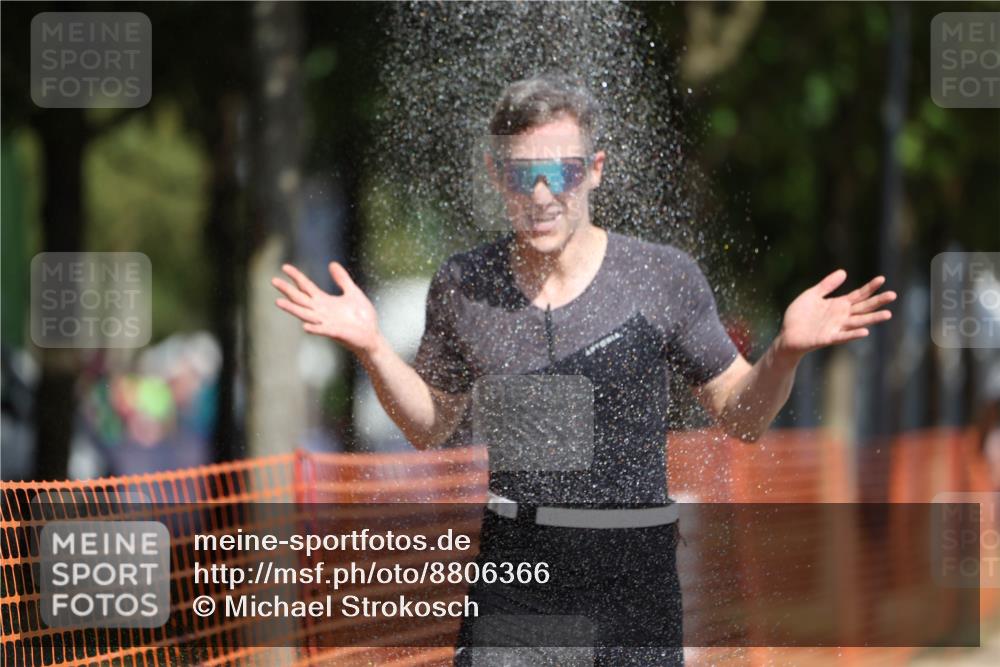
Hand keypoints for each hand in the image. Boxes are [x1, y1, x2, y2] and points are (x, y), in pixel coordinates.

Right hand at [271, 262, 381, 356]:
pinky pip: (322, 330)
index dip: (296, 276)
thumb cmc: (362, 317)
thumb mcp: (352, 292)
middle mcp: (321, 312)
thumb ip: (342, 279)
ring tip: (278, 302)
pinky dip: (314, 328)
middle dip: (287, 290)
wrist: (372, 335)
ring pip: (305, 315)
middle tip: (273, 280)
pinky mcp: (335, 332)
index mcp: (324, 302)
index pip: (306, 287)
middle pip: (300, 299)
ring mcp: (326, 323)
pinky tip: (304, 326)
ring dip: (292, 309)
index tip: (284, 266)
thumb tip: (332, 263)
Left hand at [777, 270, 896, 358]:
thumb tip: (844, 272)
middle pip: (863, 308)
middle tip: (893, 295)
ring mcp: (836, 328)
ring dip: (872, 319)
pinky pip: (843, 336)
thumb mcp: (812, 295)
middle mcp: (841, 317)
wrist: (787, 335)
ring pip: (858, 322)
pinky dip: (853, 334)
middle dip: (878, 302)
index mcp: (838, 305)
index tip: (882, 279)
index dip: (870, 287)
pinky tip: (865, 331)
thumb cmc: (799, 316)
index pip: (858, 295)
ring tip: (888, 314)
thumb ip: (826, 285)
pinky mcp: (827, 338)